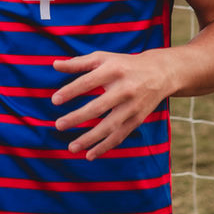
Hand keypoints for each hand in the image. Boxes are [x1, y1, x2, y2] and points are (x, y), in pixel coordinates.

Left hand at [51, 49, 171, 157]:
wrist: (159, 73)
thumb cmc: (123, 64)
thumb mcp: (103, 58)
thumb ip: (78, 62)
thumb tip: (54, 64)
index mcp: (113, 70)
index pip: (88, 81)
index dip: (71, 91)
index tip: (54, 100)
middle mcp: (124, 89)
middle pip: (98, 106)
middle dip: (78, 117)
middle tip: (58, 125)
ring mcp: (132, 106)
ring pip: (109, 126)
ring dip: (90, 138)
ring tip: (71, 147)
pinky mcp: (137, 119)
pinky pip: (119, 136)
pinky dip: (105, 147)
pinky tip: (89, 155)